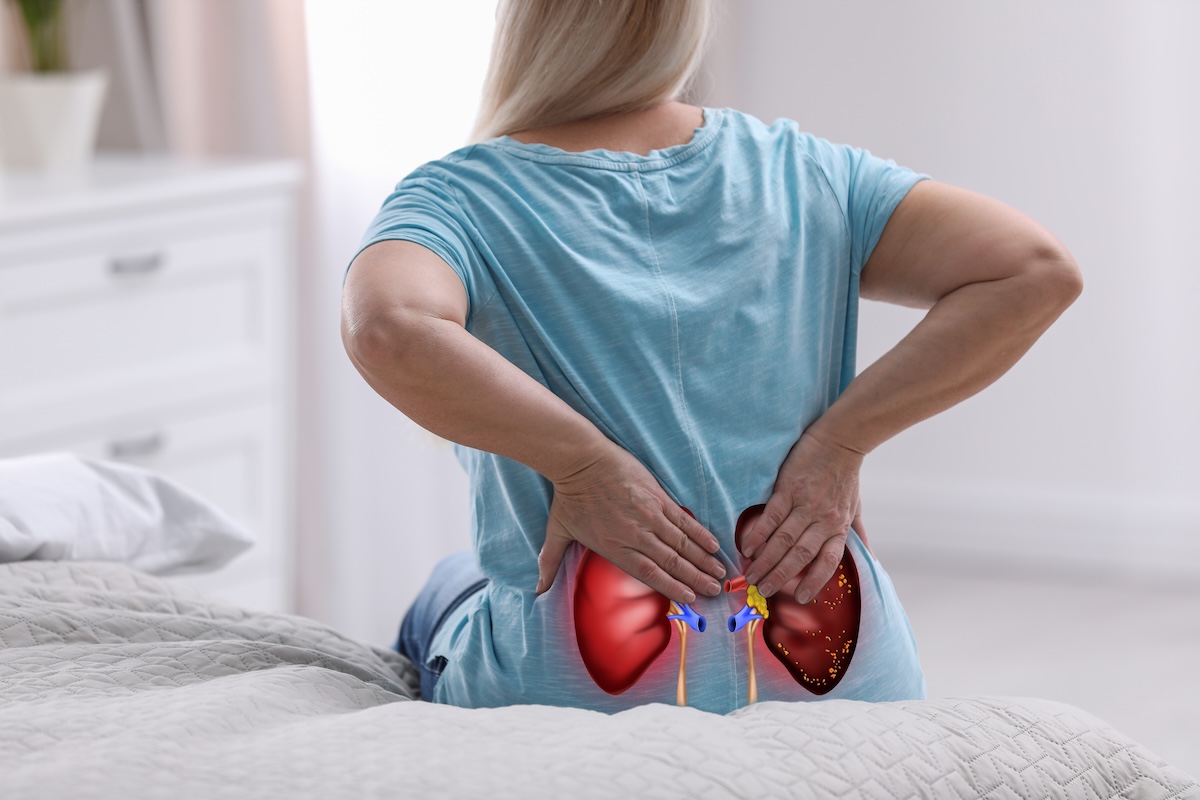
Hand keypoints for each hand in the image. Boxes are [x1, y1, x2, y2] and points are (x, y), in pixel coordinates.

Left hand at [537, 441, 726, 604]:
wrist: (580, 459)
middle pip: (672, 563)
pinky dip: (699, 533)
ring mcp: (649, 515)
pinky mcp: (657, 497)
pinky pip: (683, 519)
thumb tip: (536, 589)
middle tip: (715, 592)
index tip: (691, 599)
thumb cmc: (569, 496)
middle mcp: (636, 536)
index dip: (673, 587)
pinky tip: (713, 544)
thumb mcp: (557, 531)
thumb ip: (550, 562)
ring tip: (720, 573)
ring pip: (682, 543)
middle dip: (696, 579)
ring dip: (703, 560)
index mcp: (615, 548)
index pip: (650, 575)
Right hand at [739, 430, 863, 602]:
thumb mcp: (856, 508)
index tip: (801, 598)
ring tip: (751, 574)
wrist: (840, 440)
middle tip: (762, 589)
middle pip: (799, 555)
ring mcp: (805, 505)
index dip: (815, 581)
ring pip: (783, 540)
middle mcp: (823, 520)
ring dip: (765, 560)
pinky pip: (771, 517)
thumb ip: (859, 534)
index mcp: (839, 527)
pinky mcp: (789, 489)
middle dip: (779, 576)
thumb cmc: (846, 475)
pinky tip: (747, 547)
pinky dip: (759, 534)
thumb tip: (871, 558)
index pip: (827, 561)